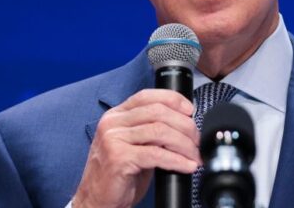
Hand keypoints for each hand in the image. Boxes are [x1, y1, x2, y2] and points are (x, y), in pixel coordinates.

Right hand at [72, 89, 200, 207]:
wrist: (97, 200)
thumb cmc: (119, 175)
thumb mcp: (134, 145)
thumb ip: (151, 130)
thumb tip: (184, 123)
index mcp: (116, 115)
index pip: (147, 96)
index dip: (173, 100)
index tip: (190, 111)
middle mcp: (112, 123)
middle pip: (158, 112)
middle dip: (184, 125)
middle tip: (196, 141)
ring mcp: (113, 139)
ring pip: (160, 131)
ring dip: (184, 145)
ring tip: (194, 155)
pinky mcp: (119, 158)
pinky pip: (156, 154)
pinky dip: (177, 160)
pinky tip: (186, 166)